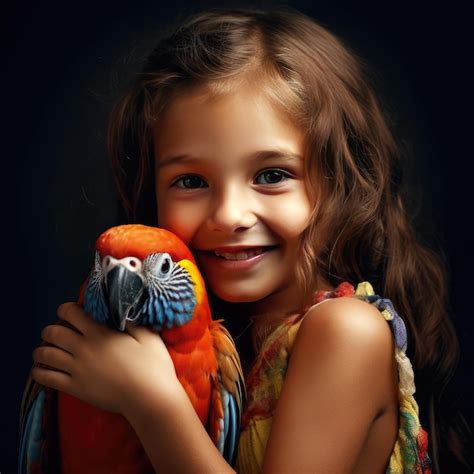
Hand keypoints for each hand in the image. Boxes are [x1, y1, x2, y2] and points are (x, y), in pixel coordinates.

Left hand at [31, 302, 179, 415]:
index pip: (70, 313)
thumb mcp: (148, 336)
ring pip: (45, 354)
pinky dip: (39, 372)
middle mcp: (83, 348)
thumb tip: (121, 309)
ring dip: (41, 350)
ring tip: (45, 350)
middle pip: (53, 332)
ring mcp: (77, 369)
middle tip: (57, 331)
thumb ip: (132, 321)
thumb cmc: (152, 365)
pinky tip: (41, 370)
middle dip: (51, 329)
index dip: (65, 309)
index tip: (70, 312)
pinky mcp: (75, 388)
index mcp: (99, 332)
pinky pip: (47, 378)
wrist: (149, 398)